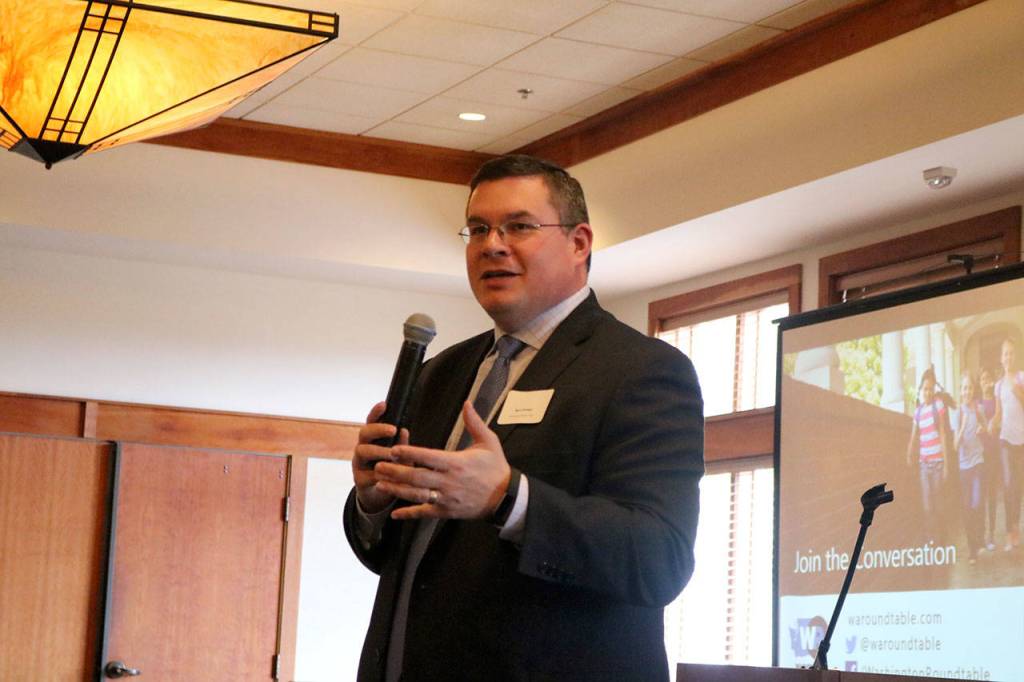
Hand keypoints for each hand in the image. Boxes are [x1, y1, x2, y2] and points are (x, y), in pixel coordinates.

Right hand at [351, 401, 407, 513]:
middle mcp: (362, 448)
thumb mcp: (399, 457)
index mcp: (372, 439)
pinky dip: (378, 474)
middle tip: (393, 430)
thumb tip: (405, 430)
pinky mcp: (359, 479)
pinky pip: (366, 474)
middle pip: (364, 433)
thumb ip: (402, 445)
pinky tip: (388, 475)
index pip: (371, 422)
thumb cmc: (391, 469)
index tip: (384, 404)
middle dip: (378, 429)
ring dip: (379, 451)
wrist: (379, 495)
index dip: (376, 412)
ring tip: (393, 455)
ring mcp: (358, 463)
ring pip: (362, 451)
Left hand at [375, 401, 510, 520]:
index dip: (410, 454)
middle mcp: (449, 482)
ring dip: (397, 490)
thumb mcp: (489, 442)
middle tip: (378, 466)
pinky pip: (425, 513)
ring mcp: (447, 499)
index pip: (428, 457)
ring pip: (417, 495)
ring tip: (379, 484)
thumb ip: (475, 423)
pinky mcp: (447, 512)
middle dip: (395, 472)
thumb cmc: (496, 468)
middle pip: (417, 477)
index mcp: (456, 463)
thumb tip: (467, 403)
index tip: (394, 449)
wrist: (506, 497)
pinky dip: (409, 514)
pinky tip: (394, 514)